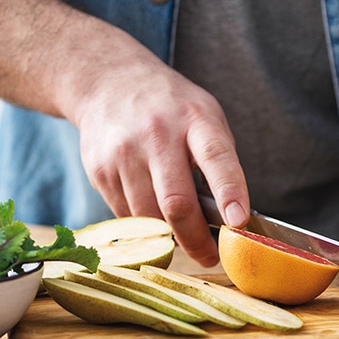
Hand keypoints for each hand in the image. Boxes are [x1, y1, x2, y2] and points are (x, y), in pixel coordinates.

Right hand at [0, 0, 249, 266]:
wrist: (108, 80)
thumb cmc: (170, 106)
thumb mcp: (204, 116)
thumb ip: (218, 160)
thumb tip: (229, 219)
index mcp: (195, 119)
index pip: (215, 157)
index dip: (229, 191)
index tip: (239, 222)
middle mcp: (157, 134)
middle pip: (175, 201)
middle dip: (195, 239)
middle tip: (210, 258)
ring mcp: (123, 152)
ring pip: (148, 217)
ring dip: (168, 237)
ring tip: (182, 237)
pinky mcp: (99, 170)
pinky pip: (126, 215)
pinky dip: (143, 225)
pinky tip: (151, 216)